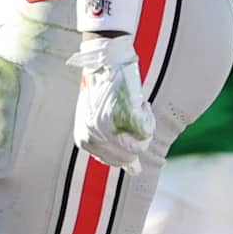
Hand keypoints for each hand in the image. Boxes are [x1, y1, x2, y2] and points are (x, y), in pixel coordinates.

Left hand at [68, 34, 153, 172]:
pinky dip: (147, 114)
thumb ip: (113, 147)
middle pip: (130, 155)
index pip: (114, 161)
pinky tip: (137, 101)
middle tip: (132, 115)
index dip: (126, 147)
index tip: (126, 130)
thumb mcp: (99, 120)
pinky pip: (148, 129)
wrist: (105, 61)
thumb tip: (135, 172)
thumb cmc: (103, 90)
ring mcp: (109, 129)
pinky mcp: (124, 117)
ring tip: (132, 106)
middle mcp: (94, 138)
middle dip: (136, 138)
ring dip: (142, 124)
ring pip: (142, 144)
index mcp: (84, 140)